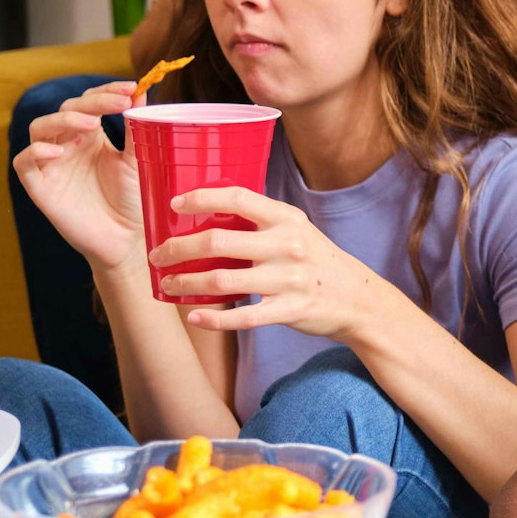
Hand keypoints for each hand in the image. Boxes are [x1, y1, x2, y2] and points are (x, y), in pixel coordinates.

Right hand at [12, 81, 144, 273]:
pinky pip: (24, 163)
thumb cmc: (133, 199)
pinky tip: (57, 153)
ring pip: (40, 128)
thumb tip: (141, 92)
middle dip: (92, 102)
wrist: (128, 239)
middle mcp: (68, 144)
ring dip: (63, 120)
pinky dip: (36, 152)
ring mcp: (51, 164)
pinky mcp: (39, 187)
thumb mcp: (138, 159)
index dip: (106, 90)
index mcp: (91, 135)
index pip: (89, 100)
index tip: (130, 87)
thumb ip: (136, 128)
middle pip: (66, 109)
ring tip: (92, 125)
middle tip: (119, 104)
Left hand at [154, 187, 405, 341]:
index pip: (237, 198)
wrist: (357, 297)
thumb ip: (261, 221)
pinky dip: (213, 319)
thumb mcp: (297, 229)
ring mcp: (288, 279)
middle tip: (159, 255)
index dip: (201, 198)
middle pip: (218, 241)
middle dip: (179, 248)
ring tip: (168, 284)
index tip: (174, 204)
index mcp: (286, 218)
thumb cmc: (317, 260)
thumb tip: (210, 213)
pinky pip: (242, 317)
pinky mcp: (289, 310)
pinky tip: (195, 316)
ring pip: (222, 281)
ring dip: (186, 284)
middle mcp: (287, 245)